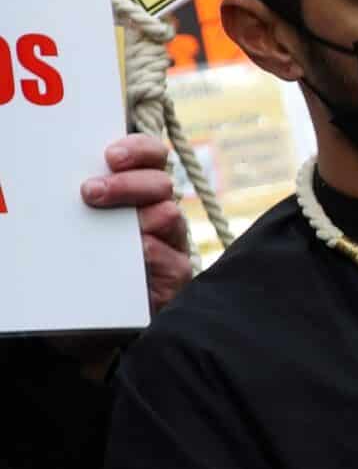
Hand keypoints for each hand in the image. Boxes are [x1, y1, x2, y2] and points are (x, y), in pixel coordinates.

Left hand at [82, 134, 188, 315]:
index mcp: (141, 193)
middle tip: (91, 193)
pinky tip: (124, 259)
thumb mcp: (85, 224)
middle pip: (162, 184)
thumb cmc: (86, 264)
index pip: (153, 157)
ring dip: (137, 218)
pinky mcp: (177, 277)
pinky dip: (147, 254)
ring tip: (104, 232)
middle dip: (127, 184)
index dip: (139, 149)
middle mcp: (162, 215)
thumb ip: (89, 201)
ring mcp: (174, 245)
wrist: (93, 318)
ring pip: (170, 215)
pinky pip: (169, 258)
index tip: (111, 156)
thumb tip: (68, 176)